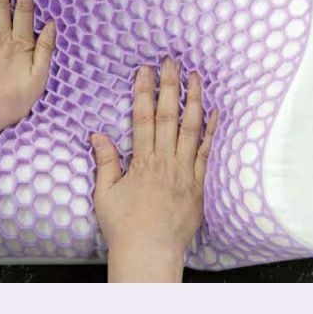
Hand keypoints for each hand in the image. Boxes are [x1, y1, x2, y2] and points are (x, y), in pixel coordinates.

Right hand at [91, 58, 218, 281]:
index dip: (144, 92)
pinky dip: (211, 131)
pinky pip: (207, 153)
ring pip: (192, 129)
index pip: (143, 118)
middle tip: (172, 61)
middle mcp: (166, 162)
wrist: (150, 252)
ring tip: (196, 76)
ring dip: (194, 100)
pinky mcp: (198, 185)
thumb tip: (97, 134)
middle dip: (170, 86)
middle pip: (169, 116)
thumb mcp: (105, 193)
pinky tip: (215, 111)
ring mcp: (185, 172)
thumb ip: (105, 162)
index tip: (145, 70)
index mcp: (142, 162)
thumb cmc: (124, 226)